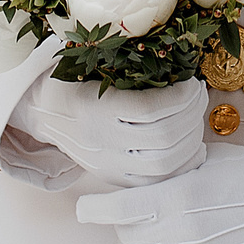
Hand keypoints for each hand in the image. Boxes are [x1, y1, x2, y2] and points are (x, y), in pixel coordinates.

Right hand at [1, 75, 206, 189]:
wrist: (44, 112)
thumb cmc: (74, 79)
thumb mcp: (93, 63)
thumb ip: (130, 65)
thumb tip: (178, 62)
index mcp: (93, 106)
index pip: (150, 109)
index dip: (181, 96)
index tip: (191, 82)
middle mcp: (101, 139)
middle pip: (163, 137)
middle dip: (191, 114)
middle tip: (199, 95)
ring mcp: (108, 163)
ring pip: (164, 161)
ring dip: (191, 137)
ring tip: (196, 116)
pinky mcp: (114, 177)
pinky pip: (156, 180)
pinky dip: (182, 164)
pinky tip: (193, 147)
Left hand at [74, 144, 243, 243]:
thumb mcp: (207, 158)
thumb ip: (172, 170)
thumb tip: (142, 174)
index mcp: (178, 194)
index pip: (119, 208)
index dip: (94, 210)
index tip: (84, 209)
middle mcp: (182, 229)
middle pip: (127, 237)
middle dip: (121, 226)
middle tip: (129, 215)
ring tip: (136, 238)